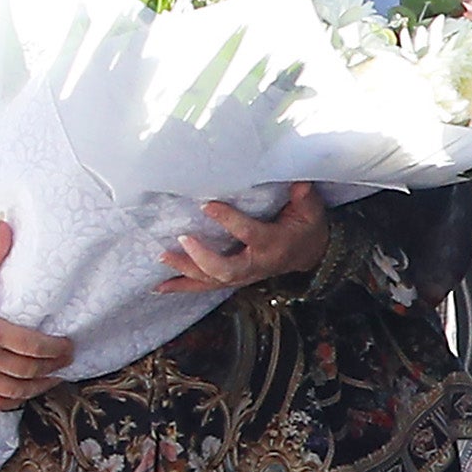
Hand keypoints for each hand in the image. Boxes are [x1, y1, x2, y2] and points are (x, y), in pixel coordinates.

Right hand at [0, 224, 67, 404]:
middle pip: (29, 369)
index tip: (69, 345)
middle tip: (67, 359)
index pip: (33, 346)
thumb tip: (8, 222)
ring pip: (15, 390)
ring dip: (39, 385)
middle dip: (54, 366)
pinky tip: (26, 391)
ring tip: (53, 376)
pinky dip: (13, 400)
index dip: (57, 349)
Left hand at [158, 179, 327, 294]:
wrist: (311, 254)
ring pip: (213, 280)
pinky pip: (207, 286)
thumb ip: (303, 197)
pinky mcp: (234, 278)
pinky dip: (183, 287)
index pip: (249, 234)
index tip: (207, 205)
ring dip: (186, 271)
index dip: (229, 221)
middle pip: (227, 270)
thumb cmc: (306, 227)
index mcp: (273, 244)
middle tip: (183, 238)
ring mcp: (244, 275)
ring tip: (163, 256)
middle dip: (202, 257)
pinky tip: (161, 286)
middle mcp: (256, 264)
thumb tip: (298, 184)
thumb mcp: (310, 210)